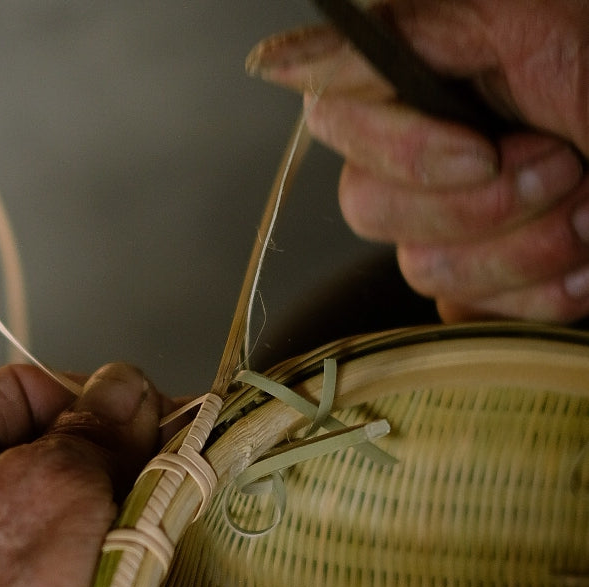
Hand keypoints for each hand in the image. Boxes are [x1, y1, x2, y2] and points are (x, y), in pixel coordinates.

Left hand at [0, 363, 172, 586]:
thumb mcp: (52, 489)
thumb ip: (94, 424)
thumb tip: (128, 389)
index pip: (15, 392)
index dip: (88, 398)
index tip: (149, 419)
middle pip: (42, 454)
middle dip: (110, 459)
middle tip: (168, 471)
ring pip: (64, 512)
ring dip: (118, 511)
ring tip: (159, 526)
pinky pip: (70, 565)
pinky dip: (111, 557)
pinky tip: (142, 567)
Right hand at [248, 0, 588, 322]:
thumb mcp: (515, 20)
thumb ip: (388, 38)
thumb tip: (274, 64)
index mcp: (409, 85)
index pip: (337, 125)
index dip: (408, 154)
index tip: (483, 153)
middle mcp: (410, 158)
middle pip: (371, 210)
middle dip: (484, 205)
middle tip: (564, 167)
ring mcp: (441, 228)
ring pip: (423, 269)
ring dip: (528, 248)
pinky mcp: (474, 285)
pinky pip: (468, 313)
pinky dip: (539, 297)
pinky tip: (582, 258)